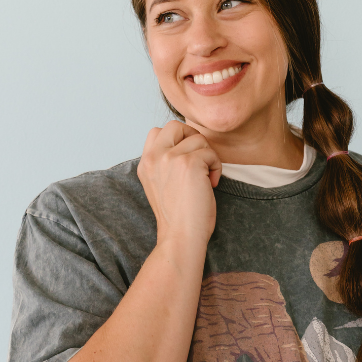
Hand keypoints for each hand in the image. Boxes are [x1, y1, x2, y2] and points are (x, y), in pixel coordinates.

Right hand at [137, 121, 221, 245]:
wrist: (181, 236)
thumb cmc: (178, 216)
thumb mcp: (161, 184)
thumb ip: (165, 163)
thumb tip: (187, 145)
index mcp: (145, 163)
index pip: (157, 132)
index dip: (177, 141)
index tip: (186, 162)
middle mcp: (154, 157)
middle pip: (176, 125)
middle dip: (193, 139)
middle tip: (199, 162)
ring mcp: (170, 158)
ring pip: (198, 139)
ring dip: (208, 157)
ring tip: (205, 179)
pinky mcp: (188, 163)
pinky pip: (210, 152)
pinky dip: (216, 168)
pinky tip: (211, 185)